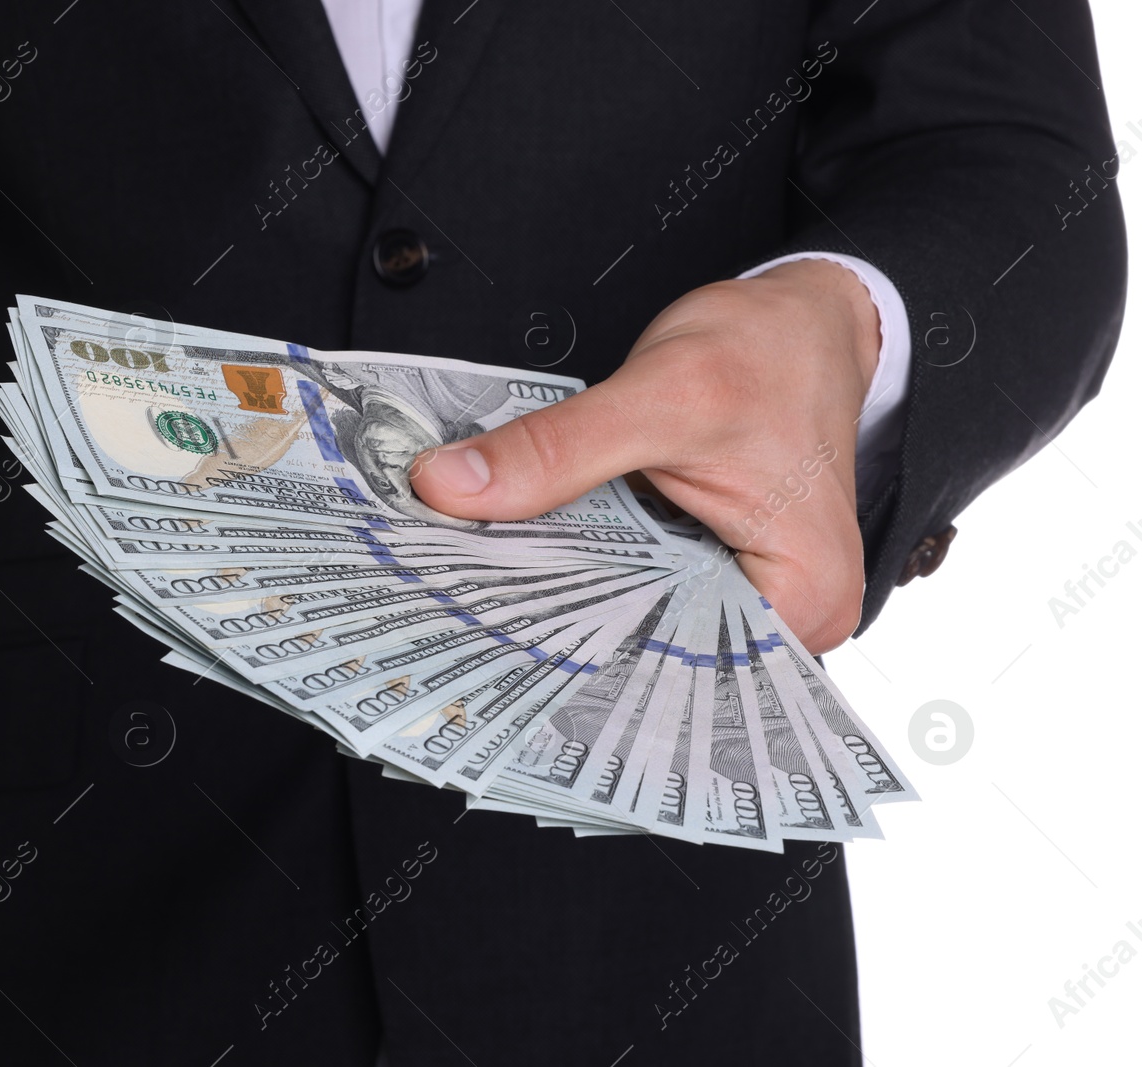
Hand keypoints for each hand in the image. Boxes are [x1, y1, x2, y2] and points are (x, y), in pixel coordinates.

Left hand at [409, 259, 881, 653]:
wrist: (800, 320)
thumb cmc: (768, 353)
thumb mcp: (659, 395)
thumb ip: (557, 449)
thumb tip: (451, 485)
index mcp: (806, 604)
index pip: (676, 664)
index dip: (576, 653)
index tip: (488, 637)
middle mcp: (791, 621)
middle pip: (654, 650)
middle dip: (564, 628)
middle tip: (471, 613)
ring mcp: (753, 599)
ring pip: (641, 620)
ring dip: (573, 599)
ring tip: (492, 588)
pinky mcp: (716, 573)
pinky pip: (643, 587)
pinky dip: (593, 570)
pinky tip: (536, 558)